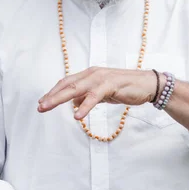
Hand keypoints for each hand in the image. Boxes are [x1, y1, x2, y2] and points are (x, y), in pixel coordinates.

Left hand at [37, 67, 157, 119]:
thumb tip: (74, 104)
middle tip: (40, 106)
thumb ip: (88, 96)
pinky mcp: (111, 85)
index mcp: (90, 75)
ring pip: (76, 89)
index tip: (42, 102)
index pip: (67, 83)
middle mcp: (93, 74)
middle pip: (67, 85)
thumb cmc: (126, 88)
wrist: (148, 85)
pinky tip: (77, 116)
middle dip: (52, 96)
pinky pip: (94, 96)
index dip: (54, 92)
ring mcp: (101, 78)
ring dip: (60, 99)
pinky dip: (85, 106)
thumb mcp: (103, 93)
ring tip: (48, 107)